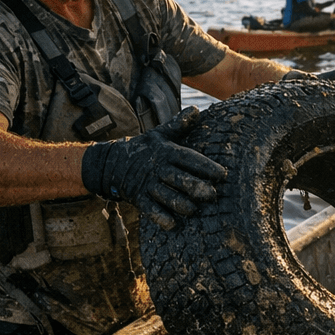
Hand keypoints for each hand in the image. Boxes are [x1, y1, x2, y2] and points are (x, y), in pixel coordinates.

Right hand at [81, 108, 226, 230]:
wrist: (111, 163)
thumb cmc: (144, 148)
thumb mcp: (160, 134)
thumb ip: (179, 125)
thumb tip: (195, 109)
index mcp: (167, 152)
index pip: (188, 158)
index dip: (205, 166)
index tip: (223, 174)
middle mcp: (158, 168)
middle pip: (178, 178)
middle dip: (195, 187)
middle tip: (212, 194)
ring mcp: (148, 184)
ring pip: (165, 196)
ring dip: (180, 204)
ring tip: (193, 209)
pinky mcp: (139, 198)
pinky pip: (150, 210)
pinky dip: (160, 217)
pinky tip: (172, 224)